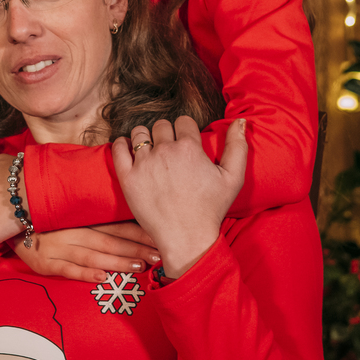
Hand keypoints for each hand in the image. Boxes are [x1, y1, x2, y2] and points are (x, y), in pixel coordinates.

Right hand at [13, 222, 161, 282]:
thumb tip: (129, 215)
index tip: (159, 238)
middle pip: (110, 240)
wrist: (8, 218)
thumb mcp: (70, 212)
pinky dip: (84, 273)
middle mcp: (73, 232)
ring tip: (138, 266)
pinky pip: (67, 269)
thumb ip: (95, 215)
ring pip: (93, 255)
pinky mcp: (44, 263)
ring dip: (117, 261)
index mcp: (82, 219)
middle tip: (158, 256)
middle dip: (136, 248)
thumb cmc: (46, 218)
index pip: (117, 225)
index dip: (139, 233)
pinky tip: (101, 277)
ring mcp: (58, 248)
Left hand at [113, 116, 247, 277]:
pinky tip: (128, 147)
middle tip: (169, 151)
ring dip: (145, 137)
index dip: (185, 130)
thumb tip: (240, 121)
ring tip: (150, 150)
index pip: (183, 121)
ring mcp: (144, 164)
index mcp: (190, 147)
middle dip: (166, 134)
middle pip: (161, 125)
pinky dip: (122, 144)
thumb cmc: (211, 209)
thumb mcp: (234, 178)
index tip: (185, 144)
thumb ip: (238, 146)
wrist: (187, 238)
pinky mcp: (128, 178)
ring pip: (140, 133)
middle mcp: (165, 151)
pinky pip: (118, 149)